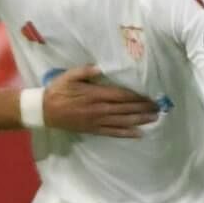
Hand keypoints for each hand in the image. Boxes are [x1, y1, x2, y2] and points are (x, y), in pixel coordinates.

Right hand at [42, 66, 161, 137]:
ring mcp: (97, 121)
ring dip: (140, 120)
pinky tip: (138, 134)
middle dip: (144, 108)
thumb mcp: (70, 76)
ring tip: (154, 118)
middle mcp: (99, 109)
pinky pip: (113, 133)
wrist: (44, 111)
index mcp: (95, 94)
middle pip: (126, 109)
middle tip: (159, 107)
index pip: (121, 96)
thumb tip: (102, 68)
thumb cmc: (58, 91)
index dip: (137, 96)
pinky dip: (126, 134)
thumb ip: (86, 72)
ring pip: (123, 121)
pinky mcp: (93, 130)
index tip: (150, 95)